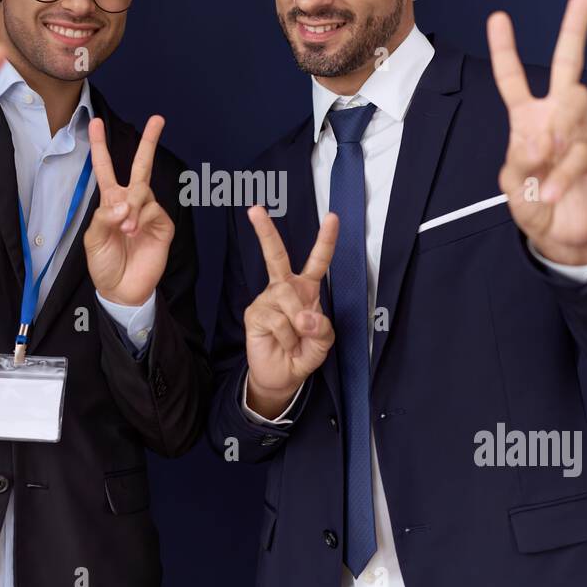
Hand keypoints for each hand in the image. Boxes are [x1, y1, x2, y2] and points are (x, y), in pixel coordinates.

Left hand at [83, 114, 173, 306]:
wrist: (122, 290)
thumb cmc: (104, 264)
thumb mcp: (93, 239)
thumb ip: (104, 216)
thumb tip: (125, 203)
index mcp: (111, 202)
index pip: (105, 168)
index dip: (100, 146)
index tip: (96, 122)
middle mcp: (131, 202)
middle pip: (141, 166)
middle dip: (149, 141)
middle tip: (158, 118)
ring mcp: (149, 212)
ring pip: (143, 191)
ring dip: (132, 206)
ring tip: (126, 229)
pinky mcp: (163, 225)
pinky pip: (153, 208)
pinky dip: (141, 216)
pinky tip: (135, 231)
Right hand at [243, 205, 338, 417]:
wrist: (282, 376)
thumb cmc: (303, 353)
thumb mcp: (323, 341)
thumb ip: (322, 327)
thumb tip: (305, 317)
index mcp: (306, 289)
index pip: (317, 260)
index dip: (326, 239)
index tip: (332, 216)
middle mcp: (284, 288)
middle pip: (276, 255)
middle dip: (265, 232)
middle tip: (255, 210)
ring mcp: (267, 299)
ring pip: (287, 300)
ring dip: (298, 325)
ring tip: (296, 341)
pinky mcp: (254, 314)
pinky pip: (276, 320)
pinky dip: (287, 337)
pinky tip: (283, 343)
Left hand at [488, 0, 586, 265]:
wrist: (560, 234)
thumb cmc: (534, 202)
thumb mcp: (512, 184)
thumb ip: (519, 160)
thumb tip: (542, 140)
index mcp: (528, 119)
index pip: (514, 79)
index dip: (506, 50)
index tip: (498, 17)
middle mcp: (557, 117)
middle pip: (568, 66)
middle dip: (575, 31)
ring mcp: (581, 132)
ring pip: (575, 104)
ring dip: (555, 132)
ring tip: (543, 160)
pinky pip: (580, 153)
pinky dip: (562, 175)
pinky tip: (552, 192)